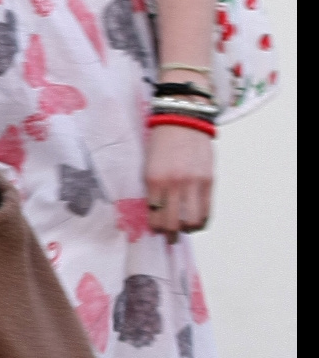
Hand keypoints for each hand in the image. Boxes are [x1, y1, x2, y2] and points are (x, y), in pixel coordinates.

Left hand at [144, 123, 212, 239]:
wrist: (183, 120)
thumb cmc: (162, 143)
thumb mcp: (149, 165)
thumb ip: (153, 188)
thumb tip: (156, 212)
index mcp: (153, 179)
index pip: (154, 215)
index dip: (156, 227)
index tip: (157, 229)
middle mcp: (173, 184)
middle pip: (172, 222)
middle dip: (170, 234)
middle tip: (169, 237)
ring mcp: (192, 183)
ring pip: (191, 220)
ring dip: (187, 229)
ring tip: (184, 229)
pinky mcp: (208, 181)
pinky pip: (207, 210)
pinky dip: (201, 221)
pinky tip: (197, 222)